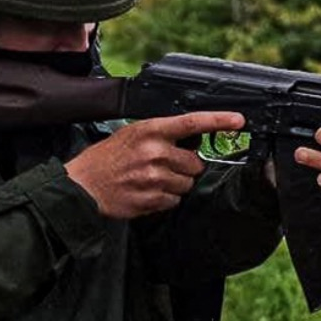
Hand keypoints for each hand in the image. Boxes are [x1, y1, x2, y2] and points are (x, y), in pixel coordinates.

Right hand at [66, 112, 243, 217]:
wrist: (82, 186)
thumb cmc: (107, 158)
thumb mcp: (132, 134)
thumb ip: (162, 133)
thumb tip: (193, 136)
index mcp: (151, 130)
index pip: (192, 122)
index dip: (219, 120)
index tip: (238, 120)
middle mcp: (155, 152)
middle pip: (196, 162)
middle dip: (186, 166)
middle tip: (163, 165)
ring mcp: (154, 177)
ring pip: (187, 183)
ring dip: (175, 183)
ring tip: (150, 178)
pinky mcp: (152, 199)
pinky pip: (175, 199)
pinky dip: (165, 198)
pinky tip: (146, 191)